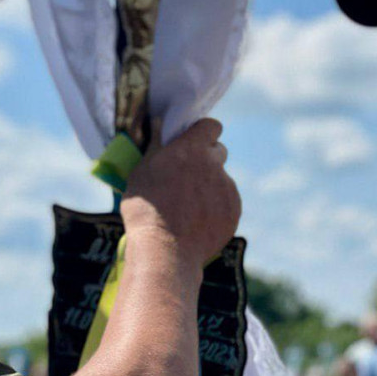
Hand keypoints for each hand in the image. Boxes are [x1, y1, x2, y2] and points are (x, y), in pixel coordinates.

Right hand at [119, 118, 240, 267]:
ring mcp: (227, 188)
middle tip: (187, 174)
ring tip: (188, 205)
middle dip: (206, 158)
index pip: (211, 126)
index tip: (191, 141)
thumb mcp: (141, 171)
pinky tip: (197, 220)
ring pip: (221, 178)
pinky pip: (226, 201)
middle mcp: (214, 164)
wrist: (166, 250)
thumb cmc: (146, 209)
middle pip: (218, 150)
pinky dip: (215, 206)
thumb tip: (160, 125)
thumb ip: (156, 146)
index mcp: (191, 149)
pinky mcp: (234, 211)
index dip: (201, 132)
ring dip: (209, 184)